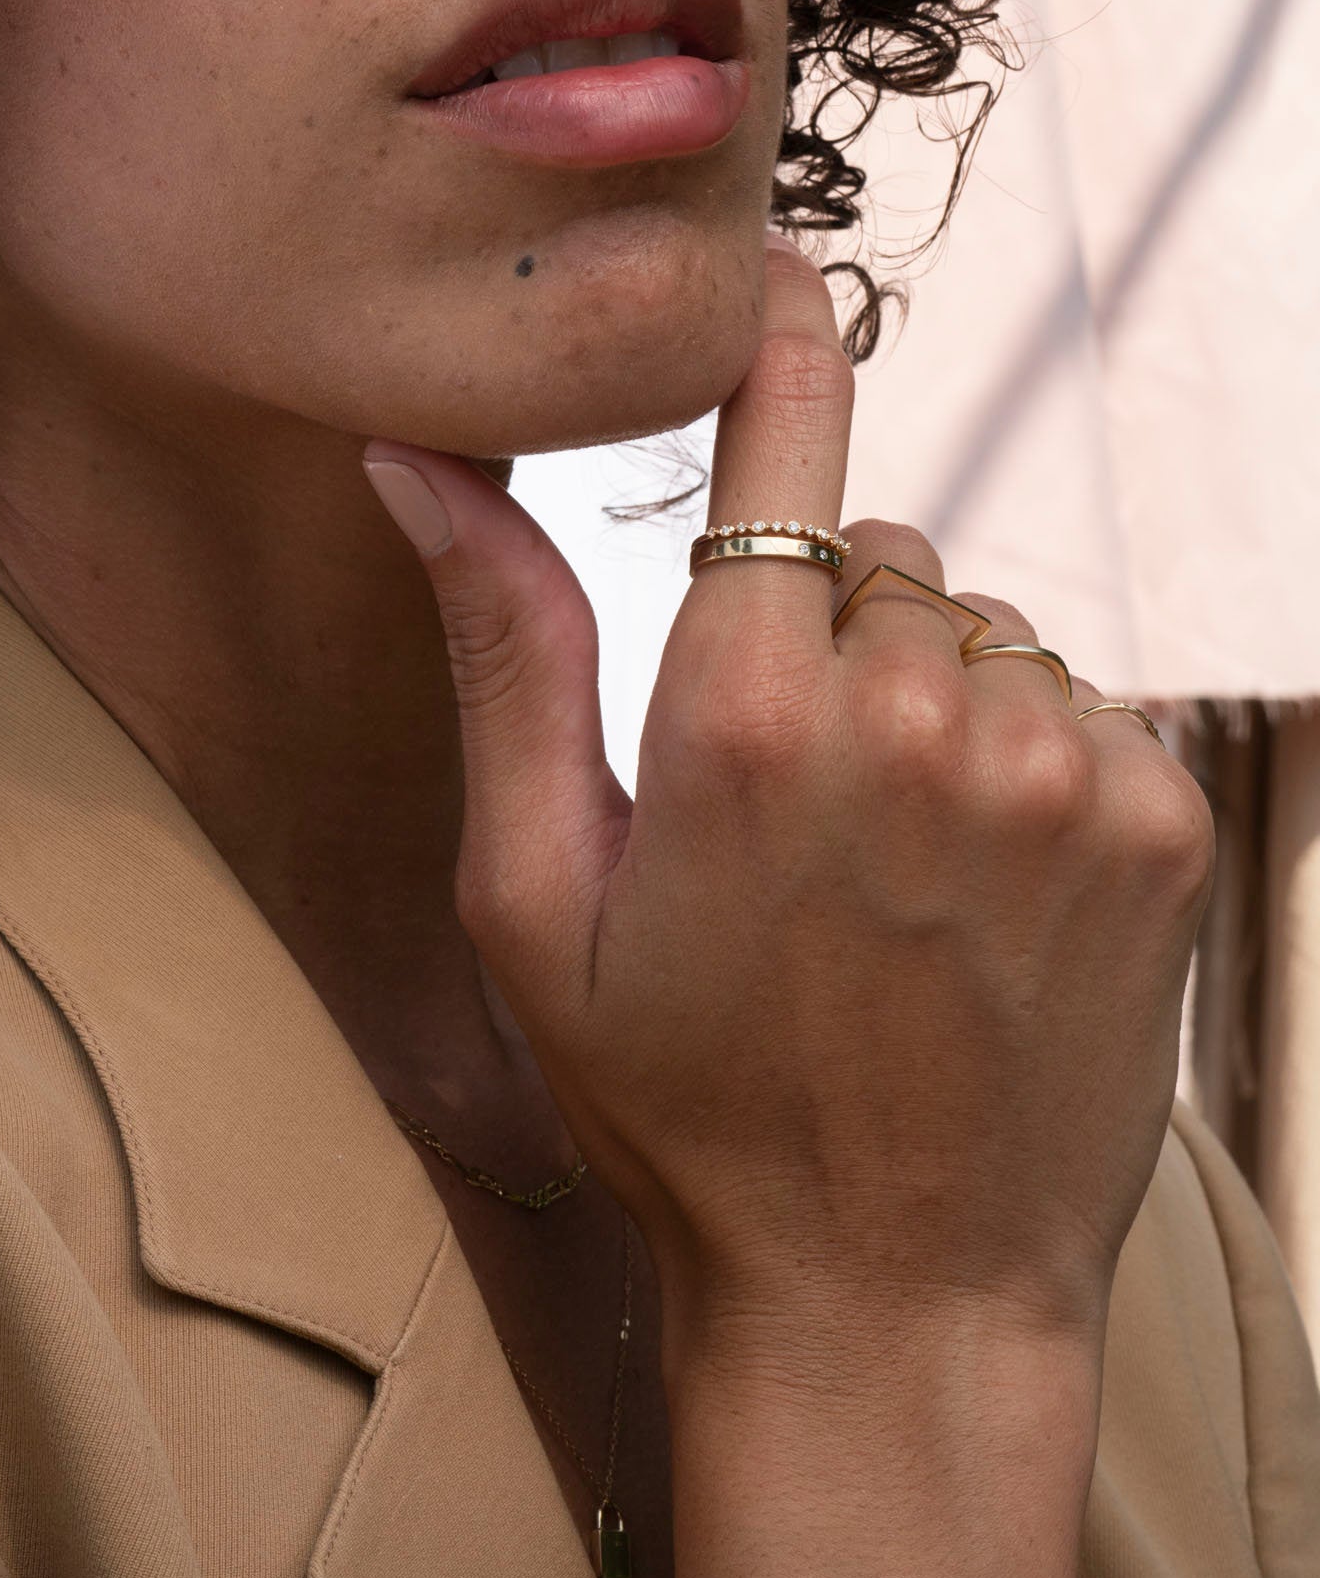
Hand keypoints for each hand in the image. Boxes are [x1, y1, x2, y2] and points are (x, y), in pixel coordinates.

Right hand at [363, 240, 1215, 1376]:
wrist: (890, 1292)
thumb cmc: (680, 1111)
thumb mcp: (536, 907)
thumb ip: (502, 660)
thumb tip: (420, 464)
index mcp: (743, 722)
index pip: (784, 430)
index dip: (776, 339)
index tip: (778, 285)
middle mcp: (921, 713)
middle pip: (874, 559)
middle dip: (819, 637)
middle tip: (776, 809)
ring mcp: (1061, 766)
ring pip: (980, 629)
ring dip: (926, 704)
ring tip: (879, 875)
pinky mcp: (1156, 822)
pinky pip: (1075, 707)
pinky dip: (1021, 768)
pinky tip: (971, 901)